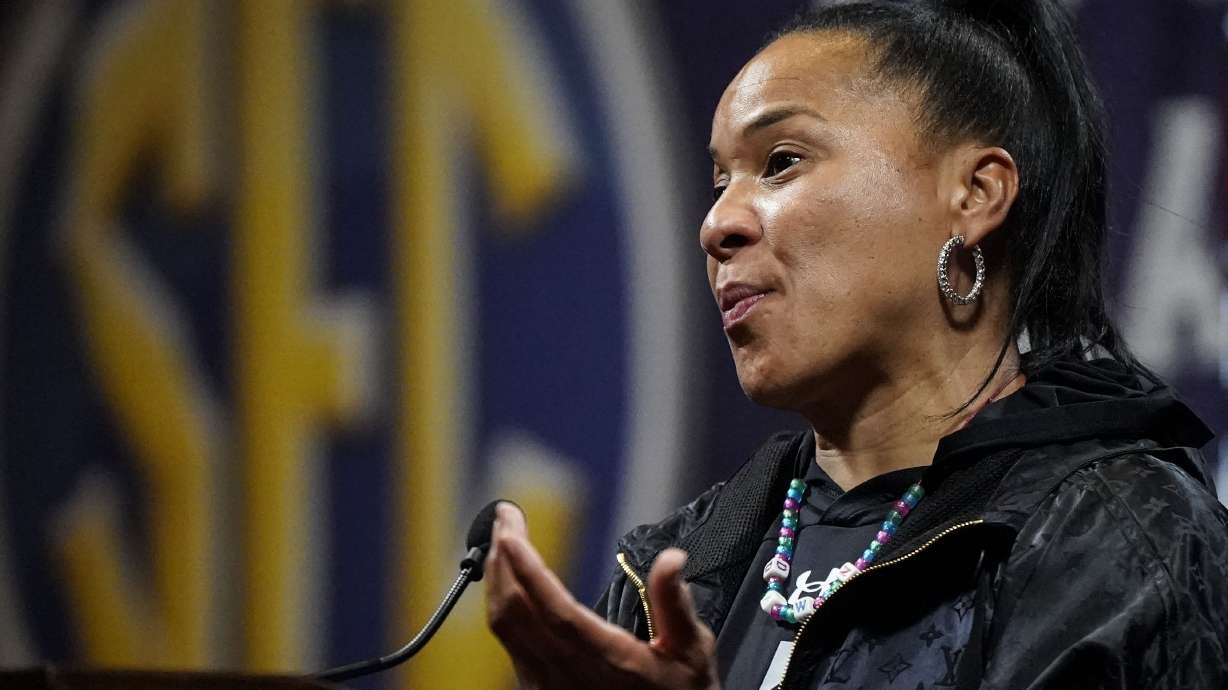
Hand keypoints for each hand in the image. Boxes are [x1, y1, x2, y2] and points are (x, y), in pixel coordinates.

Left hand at [485, 503, 720, 689]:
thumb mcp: (691, 654)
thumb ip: (676, 605)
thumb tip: (671, 559)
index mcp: (605, 660)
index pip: (553, 609)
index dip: (526, 569)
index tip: (511, 533)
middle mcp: (565, 675)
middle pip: (513, 611)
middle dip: (502, 558)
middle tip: (505, 518)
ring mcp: (544, 684)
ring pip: (503, 626)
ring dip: (496, 578)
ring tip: (503, 540)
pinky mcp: (536, 688)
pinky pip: (507, 640)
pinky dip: (502, 601)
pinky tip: (510, 580)